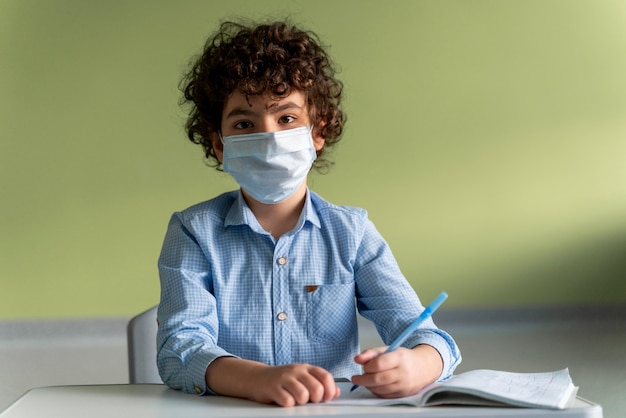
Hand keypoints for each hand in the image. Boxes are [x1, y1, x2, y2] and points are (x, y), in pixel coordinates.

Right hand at [206, 357, 339, 406]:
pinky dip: (288, 404)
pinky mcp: (273, 387)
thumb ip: (319, 383)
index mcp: (306, 368)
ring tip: (295, 400)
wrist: (257, 377)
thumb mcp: (302, 378)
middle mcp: (296, 371)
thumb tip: (337, 392)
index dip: (329, 390)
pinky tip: (284, 400)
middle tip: (308, 400)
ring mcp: (284, 378)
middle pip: (316, 388)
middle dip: (315, 399)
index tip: (326, 398)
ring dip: (301, 402)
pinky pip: (287, 401)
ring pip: (303, 395)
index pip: (325, 376)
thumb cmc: (283, 380)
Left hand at [351, 344, 442, 397]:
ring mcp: (404, 385)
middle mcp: (403, 372)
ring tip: (366, 380)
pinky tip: (374, 386)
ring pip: (380, 389)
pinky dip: (376, 391)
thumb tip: (357, 359)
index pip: (379, 364)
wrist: (424, 368)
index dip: (367, 366)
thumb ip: (371, 353)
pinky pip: (385, 396)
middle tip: (356, 378)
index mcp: (399, 357)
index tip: (363, 366)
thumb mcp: (388, 349)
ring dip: (369, 386)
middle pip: (378, 379)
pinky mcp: (403, 394)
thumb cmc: (404, 358)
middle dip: (363, 380)